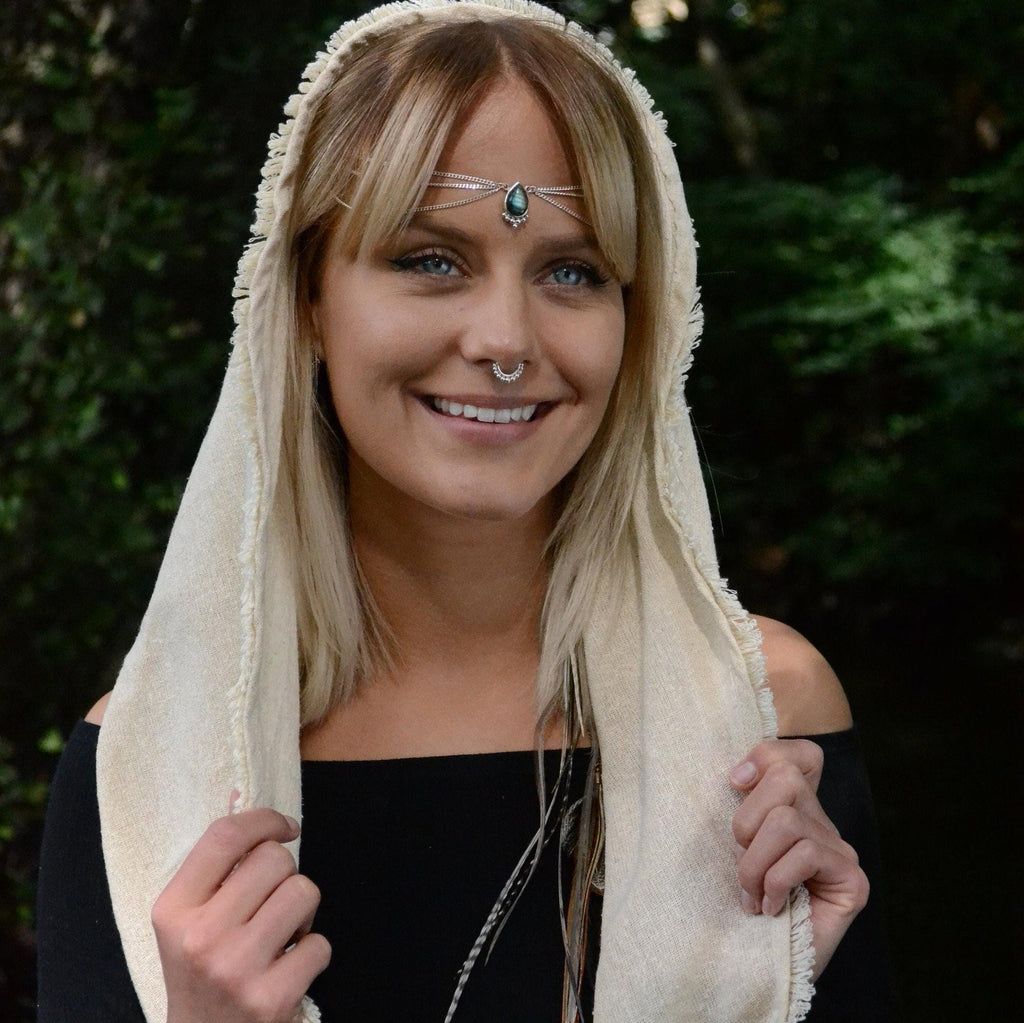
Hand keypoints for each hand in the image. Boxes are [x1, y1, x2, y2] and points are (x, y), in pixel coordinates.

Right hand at [152, 804, 330, 1022]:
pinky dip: (312, 954)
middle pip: (274, 859)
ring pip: (304, 892)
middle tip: (270, 905)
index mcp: (173, 909)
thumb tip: (242, 797)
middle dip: (284, 875)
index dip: (264, 820)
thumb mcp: (189, 920)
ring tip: (280, 936)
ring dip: (302, 912)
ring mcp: (236, 969)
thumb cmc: (202, 973)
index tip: (284, 827)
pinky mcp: (270, 999)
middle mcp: (200, 937)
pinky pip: (320, 944)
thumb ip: (216, 866)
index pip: (224, 836)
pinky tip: (286, 970)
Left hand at [729, 739, 868, 980]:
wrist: (754, 967)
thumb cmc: (737, 903)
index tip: (734, 783)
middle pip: (785, 777)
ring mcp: (842, 852)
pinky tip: (770, 908)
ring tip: (751, 893)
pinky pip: (806, 854)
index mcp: (794, 809)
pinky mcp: (852, 881)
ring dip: (754, 862)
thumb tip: (739, 775)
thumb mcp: (730, 845)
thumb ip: (740, 807)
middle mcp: (823, 824)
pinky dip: (775, 882)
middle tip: (741, 862)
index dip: (765, 756)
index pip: (798, 755)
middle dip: (746, 820)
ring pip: (787, 820)